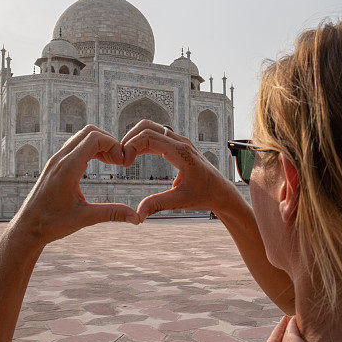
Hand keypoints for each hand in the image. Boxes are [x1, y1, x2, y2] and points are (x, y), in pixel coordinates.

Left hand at [9, 125, 139, 250]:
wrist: (27, 228)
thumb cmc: (51, 224)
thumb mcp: (84, 218)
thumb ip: (112, 213)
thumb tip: (136, 218)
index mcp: (67, 168)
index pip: (94, 138)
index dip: (113, 145)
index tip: (122, 162)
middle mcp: (60, 159)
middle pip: (89, 132)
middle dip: (108, 141)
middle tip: (119, 161)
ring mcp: (55, 160)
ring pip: (81, 137)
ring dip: (99, 144)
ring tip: (111, 162)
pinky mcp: (54, 165)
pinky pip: (74, 147)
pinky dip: (89, 149)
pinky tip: (98, 164)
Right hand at [121, 120, 240, 220]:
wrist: (221, 192)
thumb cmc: (205, 195)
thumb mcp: (181, 201)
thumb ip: (158, 204)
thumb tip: (138, 214)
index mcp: (181, 152)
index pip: (148, 137)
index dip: (131, 147)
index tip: (123, 164)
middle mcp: (180, 142)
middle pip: (147, 126)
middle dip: (129, 139)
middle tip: (120, 158)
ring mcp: (180, 141)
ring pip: (151, 128)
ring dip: (135, 139)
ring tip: (125, 157)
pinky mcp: (178, 145)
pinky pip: (156, 135)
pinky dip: (142, 141)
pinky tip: (134, 156)